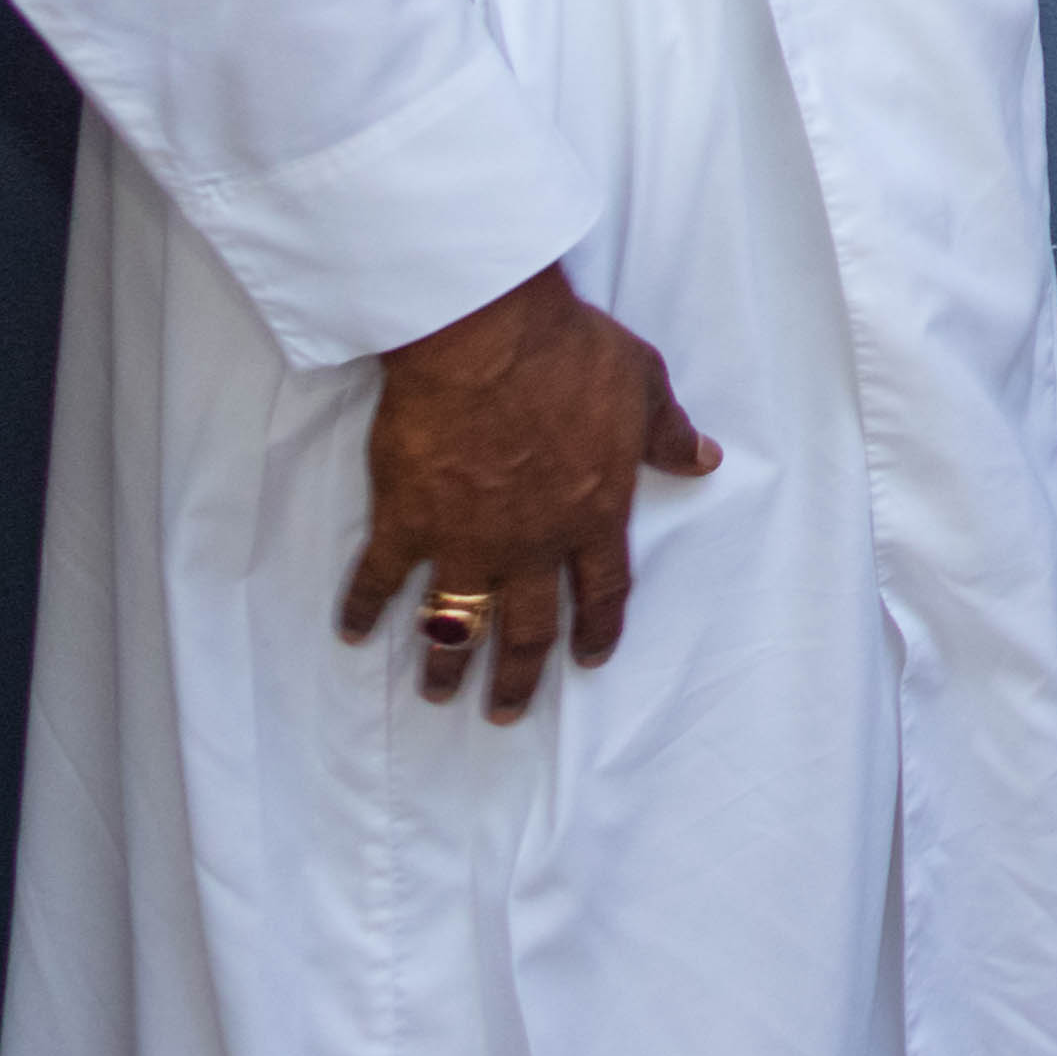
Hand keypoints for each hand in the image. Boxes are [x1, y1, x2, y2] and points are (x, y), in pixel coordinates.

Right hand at [341, 266, 715, 723]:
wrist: (488, 340)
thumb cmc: (571, 353)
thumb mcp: (643, 383)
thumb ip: (668, 432)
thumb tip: (704, 459)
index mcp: (594, 514)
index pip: (603, 589)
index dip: (597, 627)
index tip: (589, 659)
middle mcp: (532, 543)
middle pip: (527, 629)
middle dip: (516, 678)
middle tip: (504, 715)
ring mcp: (465, 538)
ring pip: (456, 622)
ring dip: (445, 664)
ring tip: (436, 694)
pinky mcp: (406, 520)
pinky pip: (380, 578)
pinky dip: (362, 608)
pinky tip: (352, 632)